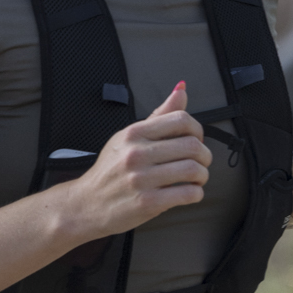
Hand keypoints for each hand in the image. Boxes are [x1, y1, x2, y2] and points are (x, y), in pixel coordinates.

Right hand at [57, 82, 211, 239]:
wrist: (87, 203)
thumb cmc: (111, 170)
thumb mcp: (128, 138)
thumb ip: (158, 116)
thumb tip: (181, 89)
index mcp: (133, 134)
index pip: (181, 120)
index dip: (197, 130)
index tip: (194, 140)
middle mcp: (136, 154)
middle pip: (192, 145)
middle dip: (204, 155)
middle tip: (200, 162)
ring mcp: (141, 179)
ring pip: (194, 170)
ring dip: (202, 175)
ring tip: (196, 179)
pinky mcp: (147, 202)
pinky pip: (188, 194)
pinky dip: (196, 193)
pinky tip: (188, 192)